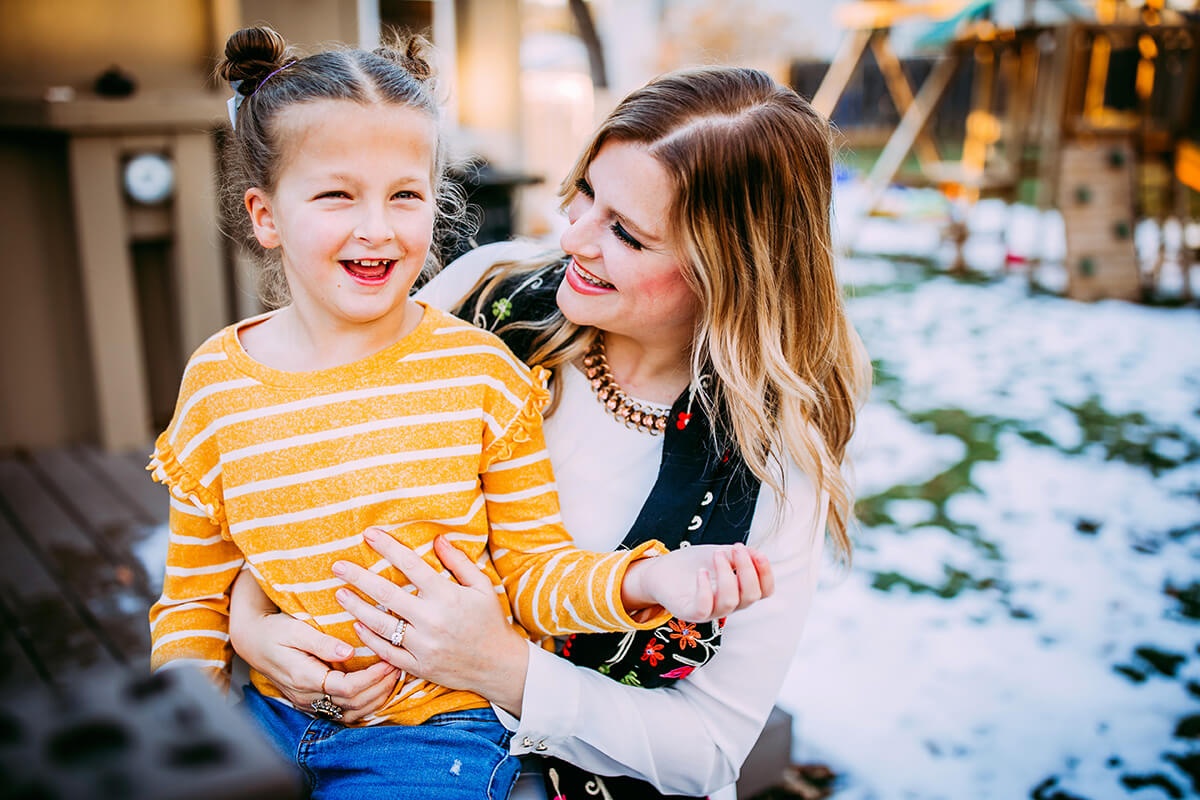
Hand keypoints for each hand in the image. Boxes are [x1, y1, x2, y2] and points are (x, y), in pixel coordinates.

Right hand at [228, 570, 398, 723]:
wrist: (252, 641)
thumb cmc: (274, 631)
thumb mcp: (295, 629)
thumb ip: (322, 642)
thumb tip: (348, 652)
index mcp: (304, 678)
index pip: (346, 688)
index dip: (372, 678)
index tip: (389, 661)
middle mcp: (307, 696)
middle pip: (352, 704)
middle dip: (380, 687)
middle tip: (399, 667)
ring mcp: (309, 702)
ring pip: (350, 712)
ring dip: (375, 698)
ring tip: (394, 677)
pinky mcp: (312, 701)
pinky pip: (343, 711)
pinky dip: (364, 703)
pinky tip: (378, 689)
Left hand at [332, 529, 530, 715]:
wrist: (498, 666)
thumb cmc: (490, 621)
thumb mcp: (482, 587)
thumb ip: (459, 562)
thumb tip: (437, 538)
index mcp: (447, 596)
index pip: (411, 565)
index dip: (388, 547)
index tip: (369, 534)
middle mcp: (432, 619)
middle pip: (386, 594)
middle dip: (358, 577)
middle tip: (337, 566)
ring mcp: (423, 645)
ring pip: (380, 624)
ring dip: (356, 607)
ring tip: (339, 594)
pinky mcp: (418, 665)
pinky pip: (387, 651)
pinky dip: (370, 639)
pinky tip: (357, 625)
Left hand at [621, 542, 772, 622]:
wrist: (661, 569)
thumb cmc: (692, 564)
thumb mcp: (720, 554)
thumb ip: (738, 556)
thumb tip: (757, 554)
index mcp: (738, 591)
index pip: (764, 591)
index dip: (766, 574)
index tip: (758, 554)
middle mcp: (727, 604)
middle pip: (751, 596)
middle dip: (747, 570)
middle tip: (736, 548)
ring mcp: (709, 611)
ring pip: (729, 602)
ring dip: (727, 575)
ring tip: (716, 554)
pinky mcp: (688, 612)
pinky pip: (702, 608)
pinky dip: (705, 589)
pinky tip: (701, 572)